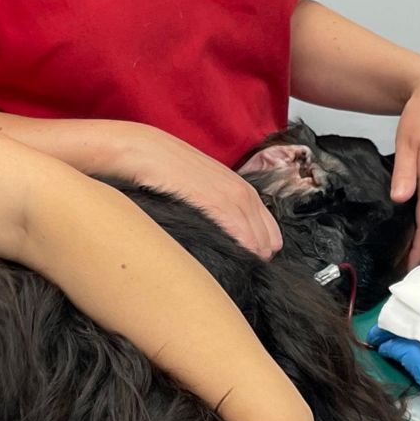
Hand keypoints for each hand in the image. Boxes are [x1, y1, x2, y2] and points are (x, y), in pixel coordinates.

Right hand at [107, 122, 281, 257]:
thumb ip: (221, 211)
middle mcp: (246, 195)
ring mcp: (235, 199)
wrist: (147, 152)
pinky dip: (236, 255)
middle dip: (252, 260)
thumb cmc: (170, 174)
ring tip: (222, 268)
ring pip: (258, 247)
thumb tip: (225, 241)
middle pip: (267, 246)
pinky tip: (219, 260)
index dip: (256, 253)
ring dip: (244, 261)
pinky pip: (243, 241)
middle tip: (228, 268)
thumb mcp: (205, 190)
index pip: (272, 237)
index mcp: (246, 192)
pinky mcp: (219, 205)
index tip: (236, 261)